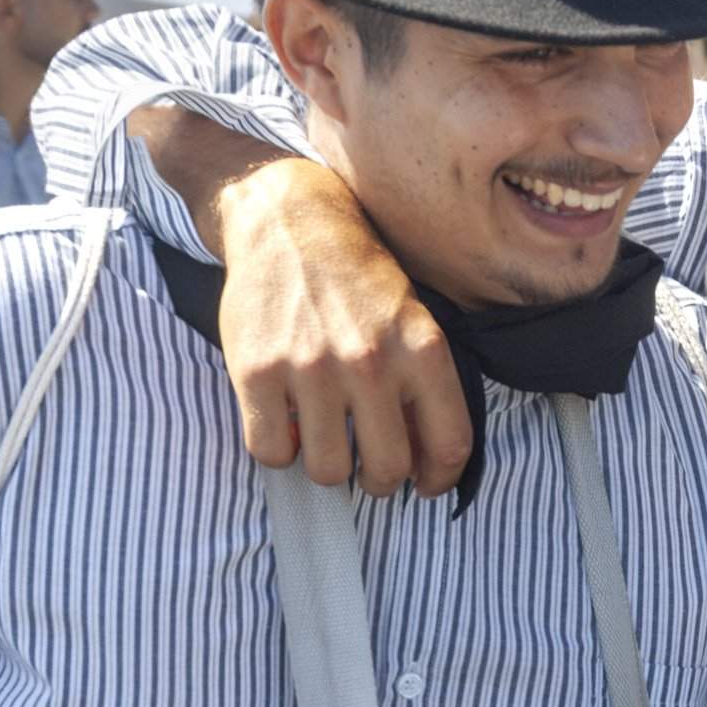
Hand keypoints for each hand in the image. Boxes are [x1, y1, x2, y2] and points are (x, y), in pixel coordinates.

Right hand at [205, 151, 472, 496]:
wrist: (290, 224)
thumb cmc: (357, 278)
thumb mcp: (413, 318)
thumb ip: (425, 383)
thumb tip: (425, 460)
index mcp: (422, 348)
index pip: (449, 444)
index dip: (438, 478)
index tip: (425, 483)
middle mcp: (372, 361)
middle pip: (387, 470)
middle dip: (379, 481)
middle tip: (367, 464)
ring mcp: (312, 368)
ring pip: (328, 470)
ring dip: (327, 465)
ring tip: (323, 436)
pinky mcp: (257, 371)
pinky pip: (270, 451)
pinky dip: (277, 448)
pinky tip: (286, 420)